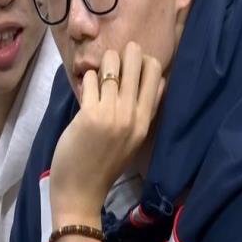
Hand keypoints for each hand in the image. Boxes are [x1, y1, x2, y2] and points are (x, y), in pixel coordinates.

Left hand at [50, 42, 164, 226]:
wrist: (81, 191)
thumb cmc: (106, 164)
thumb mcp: (134, 139)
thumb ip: (145, 112)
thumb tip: (159, 81)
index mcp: (145, 121)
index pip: (157, 77)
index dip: (148, 61)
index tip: (137, 61)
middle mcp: (132, 115)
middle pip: (137, 66)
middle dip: (130, 51)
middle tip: (121, 50)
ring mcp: (111, 114)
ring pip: (111, 69)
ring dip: (106, 61)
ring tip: (102, 65)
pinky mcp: (89, 115)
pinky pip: (90, 81)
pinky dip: (88, 77)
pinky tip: (87, 82)